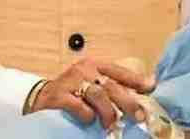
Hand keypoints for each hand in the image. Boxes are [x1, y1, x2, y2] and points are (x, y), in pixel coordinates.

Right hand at [30, 58, 155, 128]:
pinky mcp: (59, 96)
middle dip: (128, 101)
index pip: (119, 71)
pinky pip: (78, 105)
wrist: (38, 98)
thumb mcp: (90, 85)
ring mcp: (71, 81)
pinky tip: (89, 120)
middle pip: (112, 85)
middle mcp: (84, 70)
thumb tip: (139, 95)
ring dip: (109, 111)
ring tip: (112, 124)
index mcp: (94, 65)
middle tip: (139, 115)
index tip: (151, 87)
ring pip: (98, 95)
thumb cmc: (70, 92)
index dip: (136, 80)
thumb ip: (110, 88)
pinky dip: (87, 114)